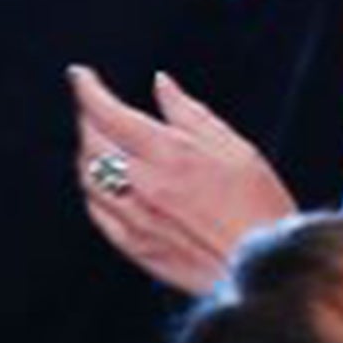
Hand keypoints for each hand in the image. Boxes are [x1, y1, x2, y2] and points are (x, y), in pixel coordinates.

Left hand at [69, 64, 296, 295]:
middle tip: (92, 105)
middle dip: (86, 117)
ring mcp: (133, 216)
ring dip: (86, 151)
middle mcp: (143, 183)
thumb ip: (192, 114)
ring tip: (97, 139)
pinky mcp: (132, 244)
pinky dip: (93, 188)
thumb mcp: (237, 148)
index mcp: (170, 153)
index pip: (109, 113)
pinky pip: (96, 210)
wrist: (262, 268)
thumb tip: (162, 85)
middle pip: (91, 142)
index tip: (80, 75)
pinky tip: (104, 182)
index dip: (88, 89)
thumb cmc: (259, 206)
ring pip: (87, 176)